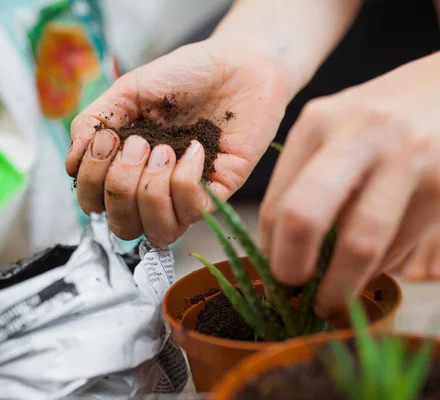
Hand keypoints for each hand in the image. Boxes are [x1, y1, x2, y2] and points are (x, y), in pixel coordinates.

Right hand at [67, 40, 290, 244]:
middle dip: (120, 185)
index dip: (92, 182)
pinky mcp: (221, 190)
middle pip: (123, 226)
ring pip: (158, 232)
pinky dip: (186, 180)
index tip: (108, 140)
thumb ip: (94, 122)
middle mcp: (156, 187)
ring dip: (151, 190)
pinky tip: (197, 148)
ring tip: (165, 150)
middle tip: (140, 143)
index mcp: (130, 166)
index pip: (97, 205)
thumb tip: (71, 163)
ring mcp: (189, 193)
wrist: (236, 63)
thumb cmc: (186, 75)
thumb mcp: (128, 91)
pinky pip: (194, 212)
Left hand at [259, 46, 439, 316]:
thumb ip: (317, 171)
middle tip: (292, 294)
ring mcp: (406, 156)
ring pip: (359, 242)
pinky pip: (403, 244)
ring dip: (340, 287)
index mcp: (320, 120)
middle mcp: (358, 133)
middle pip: (304, 217)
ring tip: (333, 302)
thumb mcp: (348, 122)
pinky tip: (377, 268)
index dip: (272, 250)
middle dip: (290, 269)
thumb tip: (291, 247)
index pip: (277, 201)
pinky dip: (383, 267)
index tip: (277, 273)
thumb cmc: (403, 111)